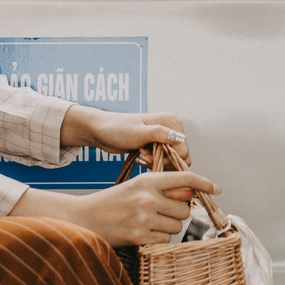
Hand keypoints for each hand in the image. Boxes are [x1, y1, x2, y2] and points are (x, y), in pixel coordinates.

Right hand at [9, 171, 219, 246]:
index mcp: (147, 180)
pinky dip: (158, 240)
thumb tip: (191, 194)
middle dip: (177, 214)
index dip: (204, 182)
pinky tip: (142, 234)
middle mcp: (147, 196)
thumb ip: (162, 189)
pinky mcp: (139, 236)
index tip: (217, 189)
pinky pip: (165, 241)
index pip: (184, 177)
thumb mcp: (135, 186)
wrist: (84, 219)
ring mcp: (144, 217)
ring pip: (177, 227)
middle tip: (160, 214)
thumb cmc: (112, 202)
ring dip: (168, 228)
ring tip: (148, 224)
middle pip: (184, 209)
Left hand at [62, 105, 189, 164]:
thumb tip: (178, 139)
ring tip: (141, 158)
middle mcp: (172, 128)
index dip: (169, 158)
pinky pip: (164, 161)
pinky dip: (154, 163)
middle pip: (181, 157)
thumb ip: (159, 134)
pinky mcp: (158, 145)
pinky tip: (141, 159)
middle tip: (143, 158)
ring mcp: (165, 137)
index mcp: (171, 121)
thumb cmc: (117, 129)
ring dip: (158, 163)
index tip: (148, 156)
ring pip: (173, 161)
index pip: (184, 150)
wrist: (101, 131)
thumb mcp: (138, 132)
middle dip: (163, 162)